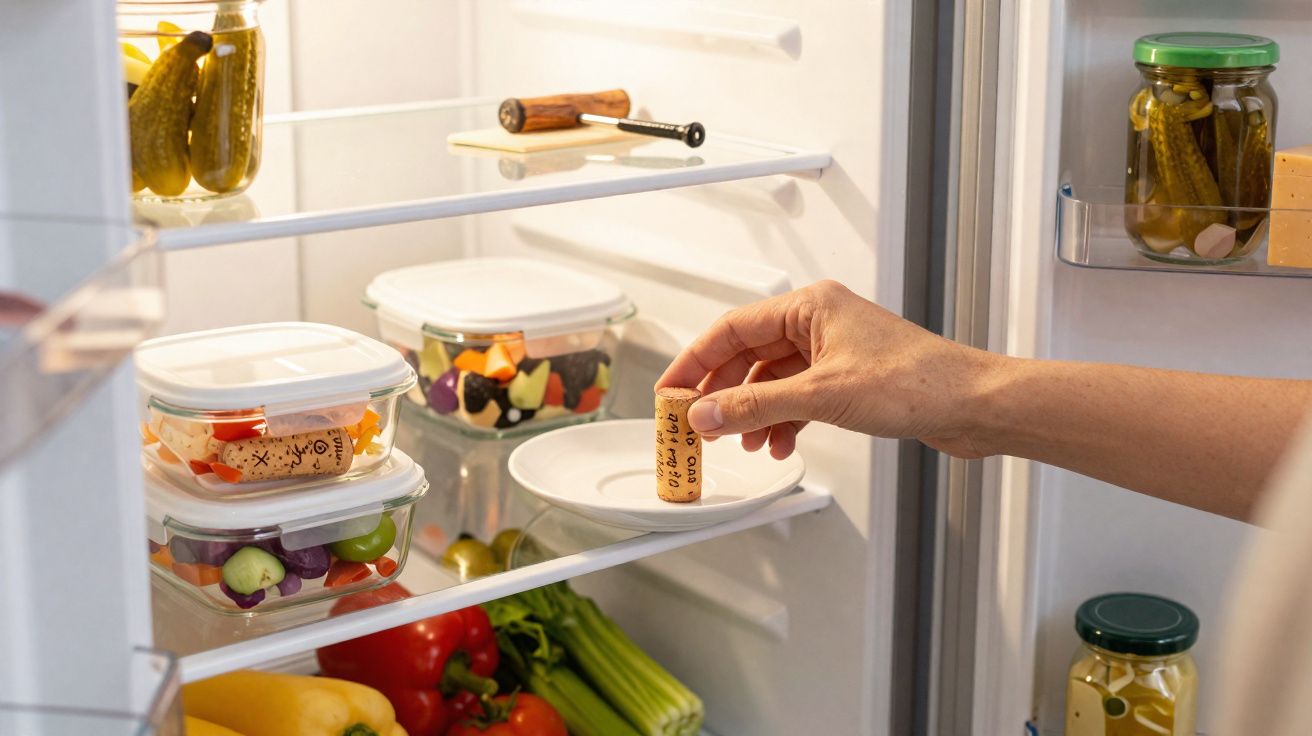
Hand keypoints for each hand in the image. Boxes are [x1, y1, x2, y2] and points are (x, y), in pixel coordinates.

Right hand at [656, 280, 999, 458]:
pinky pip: (798, 397)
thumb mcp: (822, 396)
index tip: (671, 389)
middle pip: (749, 354)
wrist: (973, 405)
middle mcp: (820, 322)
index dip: (695, 361)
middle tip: (696, 422)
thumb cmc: (919, 381)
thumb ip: (757, 406)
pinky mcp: (849, 380)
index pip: (732, 328)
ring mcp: (835, 351)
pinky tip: (779, 444)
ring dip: (753, 411)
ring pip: (773, 379)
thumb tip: (707, 413)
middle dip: (722, 392)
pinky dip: (783, 421)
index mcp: (811, 306)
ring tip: (739, 441)